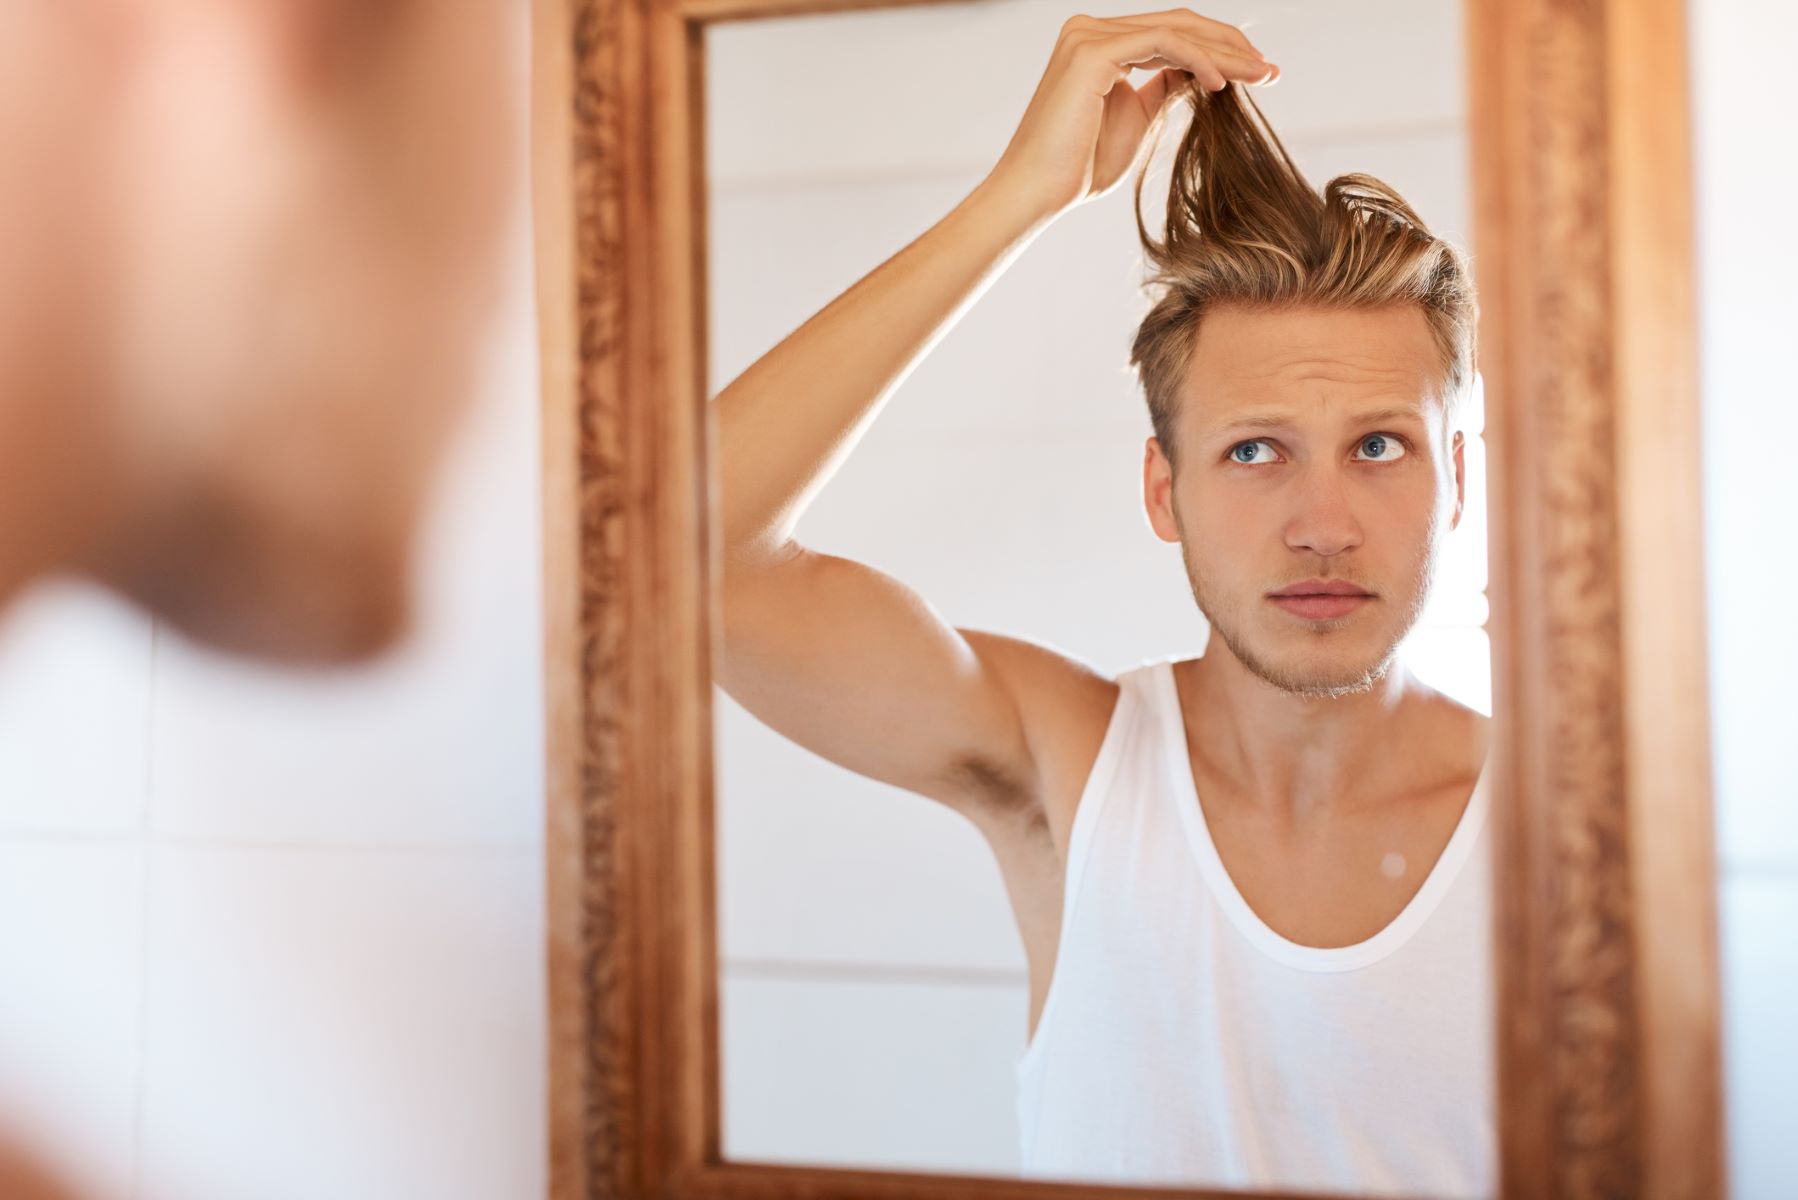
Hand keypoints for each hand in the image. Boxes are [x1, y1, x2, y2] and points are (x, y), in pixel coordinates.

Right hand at [982, 9, 1277, 225]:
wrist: (1037, 193)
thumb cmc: (1078, 169)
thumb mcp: (1136, 119)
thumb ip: (1164, 89)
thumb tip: (1202, 73)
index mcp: (1097, 45)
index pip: (1170, 33)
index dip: (1217, 49)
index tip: (1258, 73)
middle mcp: (1089, 30)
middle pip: (1178, 24)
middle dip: (1230, 45)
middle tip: (1270, 70)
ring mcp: (1088, 36)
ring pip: (1176, 30)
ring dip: (1224, 52)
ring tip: (1259, 76)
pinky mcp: (1092, 51)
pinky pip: (1164, 44)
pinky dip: (1199, 60)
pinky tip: (1222, 85)